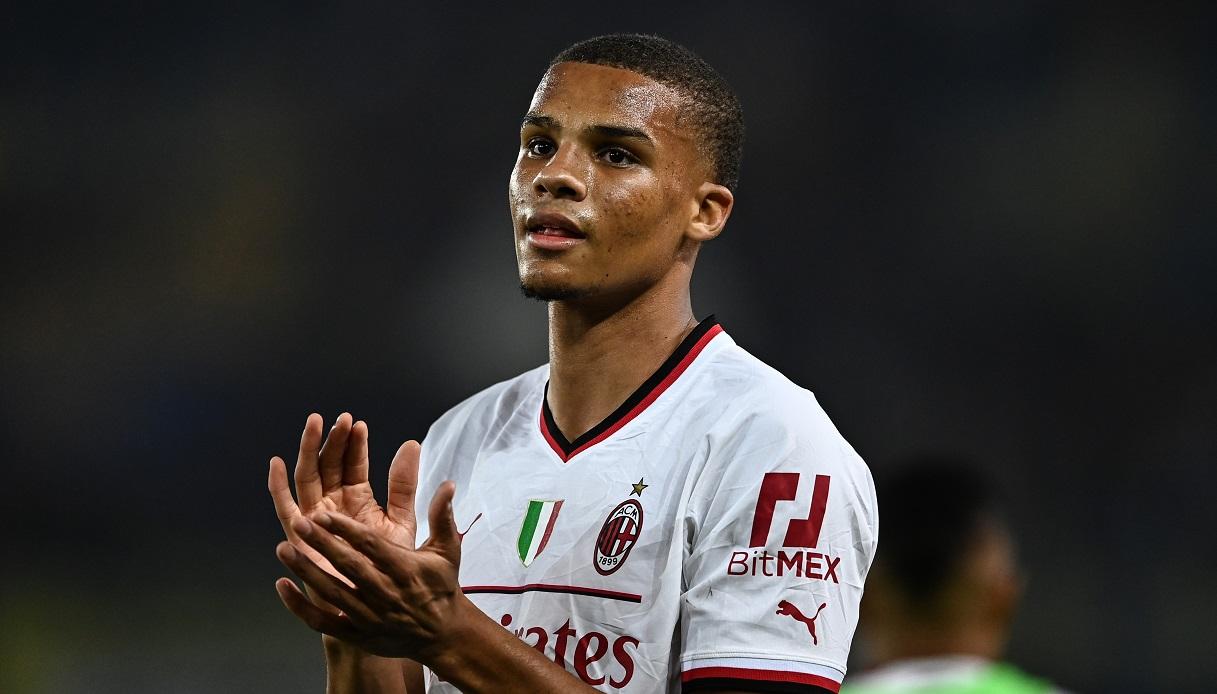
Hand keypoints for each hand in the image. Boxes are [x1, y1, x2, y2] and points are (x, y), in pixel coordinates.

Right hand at [268, 413, 419, 594]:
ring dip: (308, 451)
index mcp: (358, 500)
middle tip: (340, 420)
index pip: (353, 465)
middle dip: (333, 441)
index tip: (359, 425)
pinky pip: (285, 508)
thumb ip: (404, 485)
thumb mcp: (402, 520)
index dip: (355, 445)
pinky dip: (278, 486)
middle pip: (329, 465)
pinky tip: (277, 463)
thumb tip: (412, 445)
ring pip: (308, 478)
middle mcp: (334, 505)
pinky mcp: (301, 537)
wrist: (380, 605)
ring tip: (314, 424)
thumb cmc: (391, 568)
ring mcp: (315, 519)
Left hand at [274, 478, 470, 659]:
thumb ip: (442, 516)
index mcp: (405, 571)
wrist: (441, 635)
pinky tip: (282, 585)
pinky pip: (322, 622)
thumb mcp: (447, 551)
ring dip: (306, 571)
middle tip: (299, 523)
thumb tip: (448, 484)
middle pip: (348, 567)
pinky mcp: (356, 635)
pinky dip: (299, 606)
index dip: (347, 530)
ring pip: (331, 592)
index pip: (371, 547)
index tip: (325, 514)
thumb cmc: (441, 587)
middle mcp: (385, 594)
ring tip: (283, 549)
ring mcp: (368, 617)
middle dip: (322, 545)